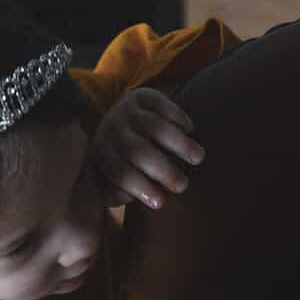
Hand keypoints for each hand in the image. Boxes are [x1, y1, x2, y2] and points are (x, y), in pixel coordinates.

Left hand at [89, 87, 204, 209]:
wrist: (118, 124)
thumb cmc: (122, 163)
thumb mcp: (110, 180)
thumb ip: (115, 193)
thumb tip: (127, 197)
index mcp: (101, 154)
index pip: (120, 172)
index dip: (140, 187)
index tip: (161, 203)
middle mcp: (111, 129)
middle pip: (137, 150)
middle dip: (162, 169)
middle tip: (183, 185)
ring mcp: (126, 110)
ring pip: (154, 126)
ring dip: (179, 144)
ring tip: (198, 158)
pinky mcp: (142, 95)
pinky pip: (161, 104)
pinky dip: (177, 117)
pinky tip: (190, 130)